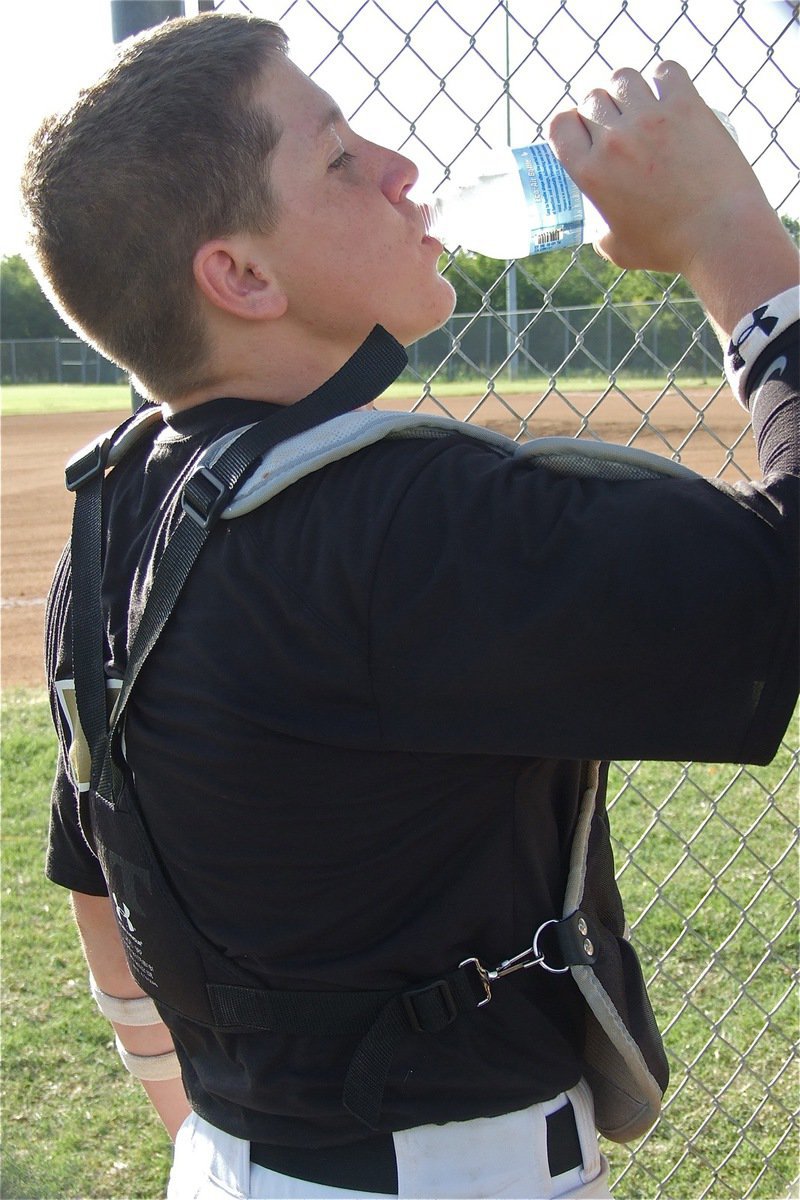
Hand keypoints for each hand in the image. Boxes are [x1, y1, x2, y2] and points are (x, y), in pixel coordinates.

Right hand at [548, 62, 770, 273]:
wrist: (720, 234)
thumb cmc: (670, 248)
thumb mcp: (621, 250)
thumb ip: (603, 236)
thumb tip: (600, 234)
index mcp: (590, 173)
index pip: (559, 125)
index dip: (569, 124)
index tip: (583, 131)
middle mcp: (614, 140)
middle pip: (592, 99)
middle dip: (600, 109)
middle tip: (619, 123)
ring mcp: (649, 118)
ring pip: (622, 78)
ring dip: (627, 89)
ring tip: (641, 104)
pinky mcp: (686, 105)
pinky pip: (666, 70)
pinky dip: (664, 77)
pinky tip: (669, 92)